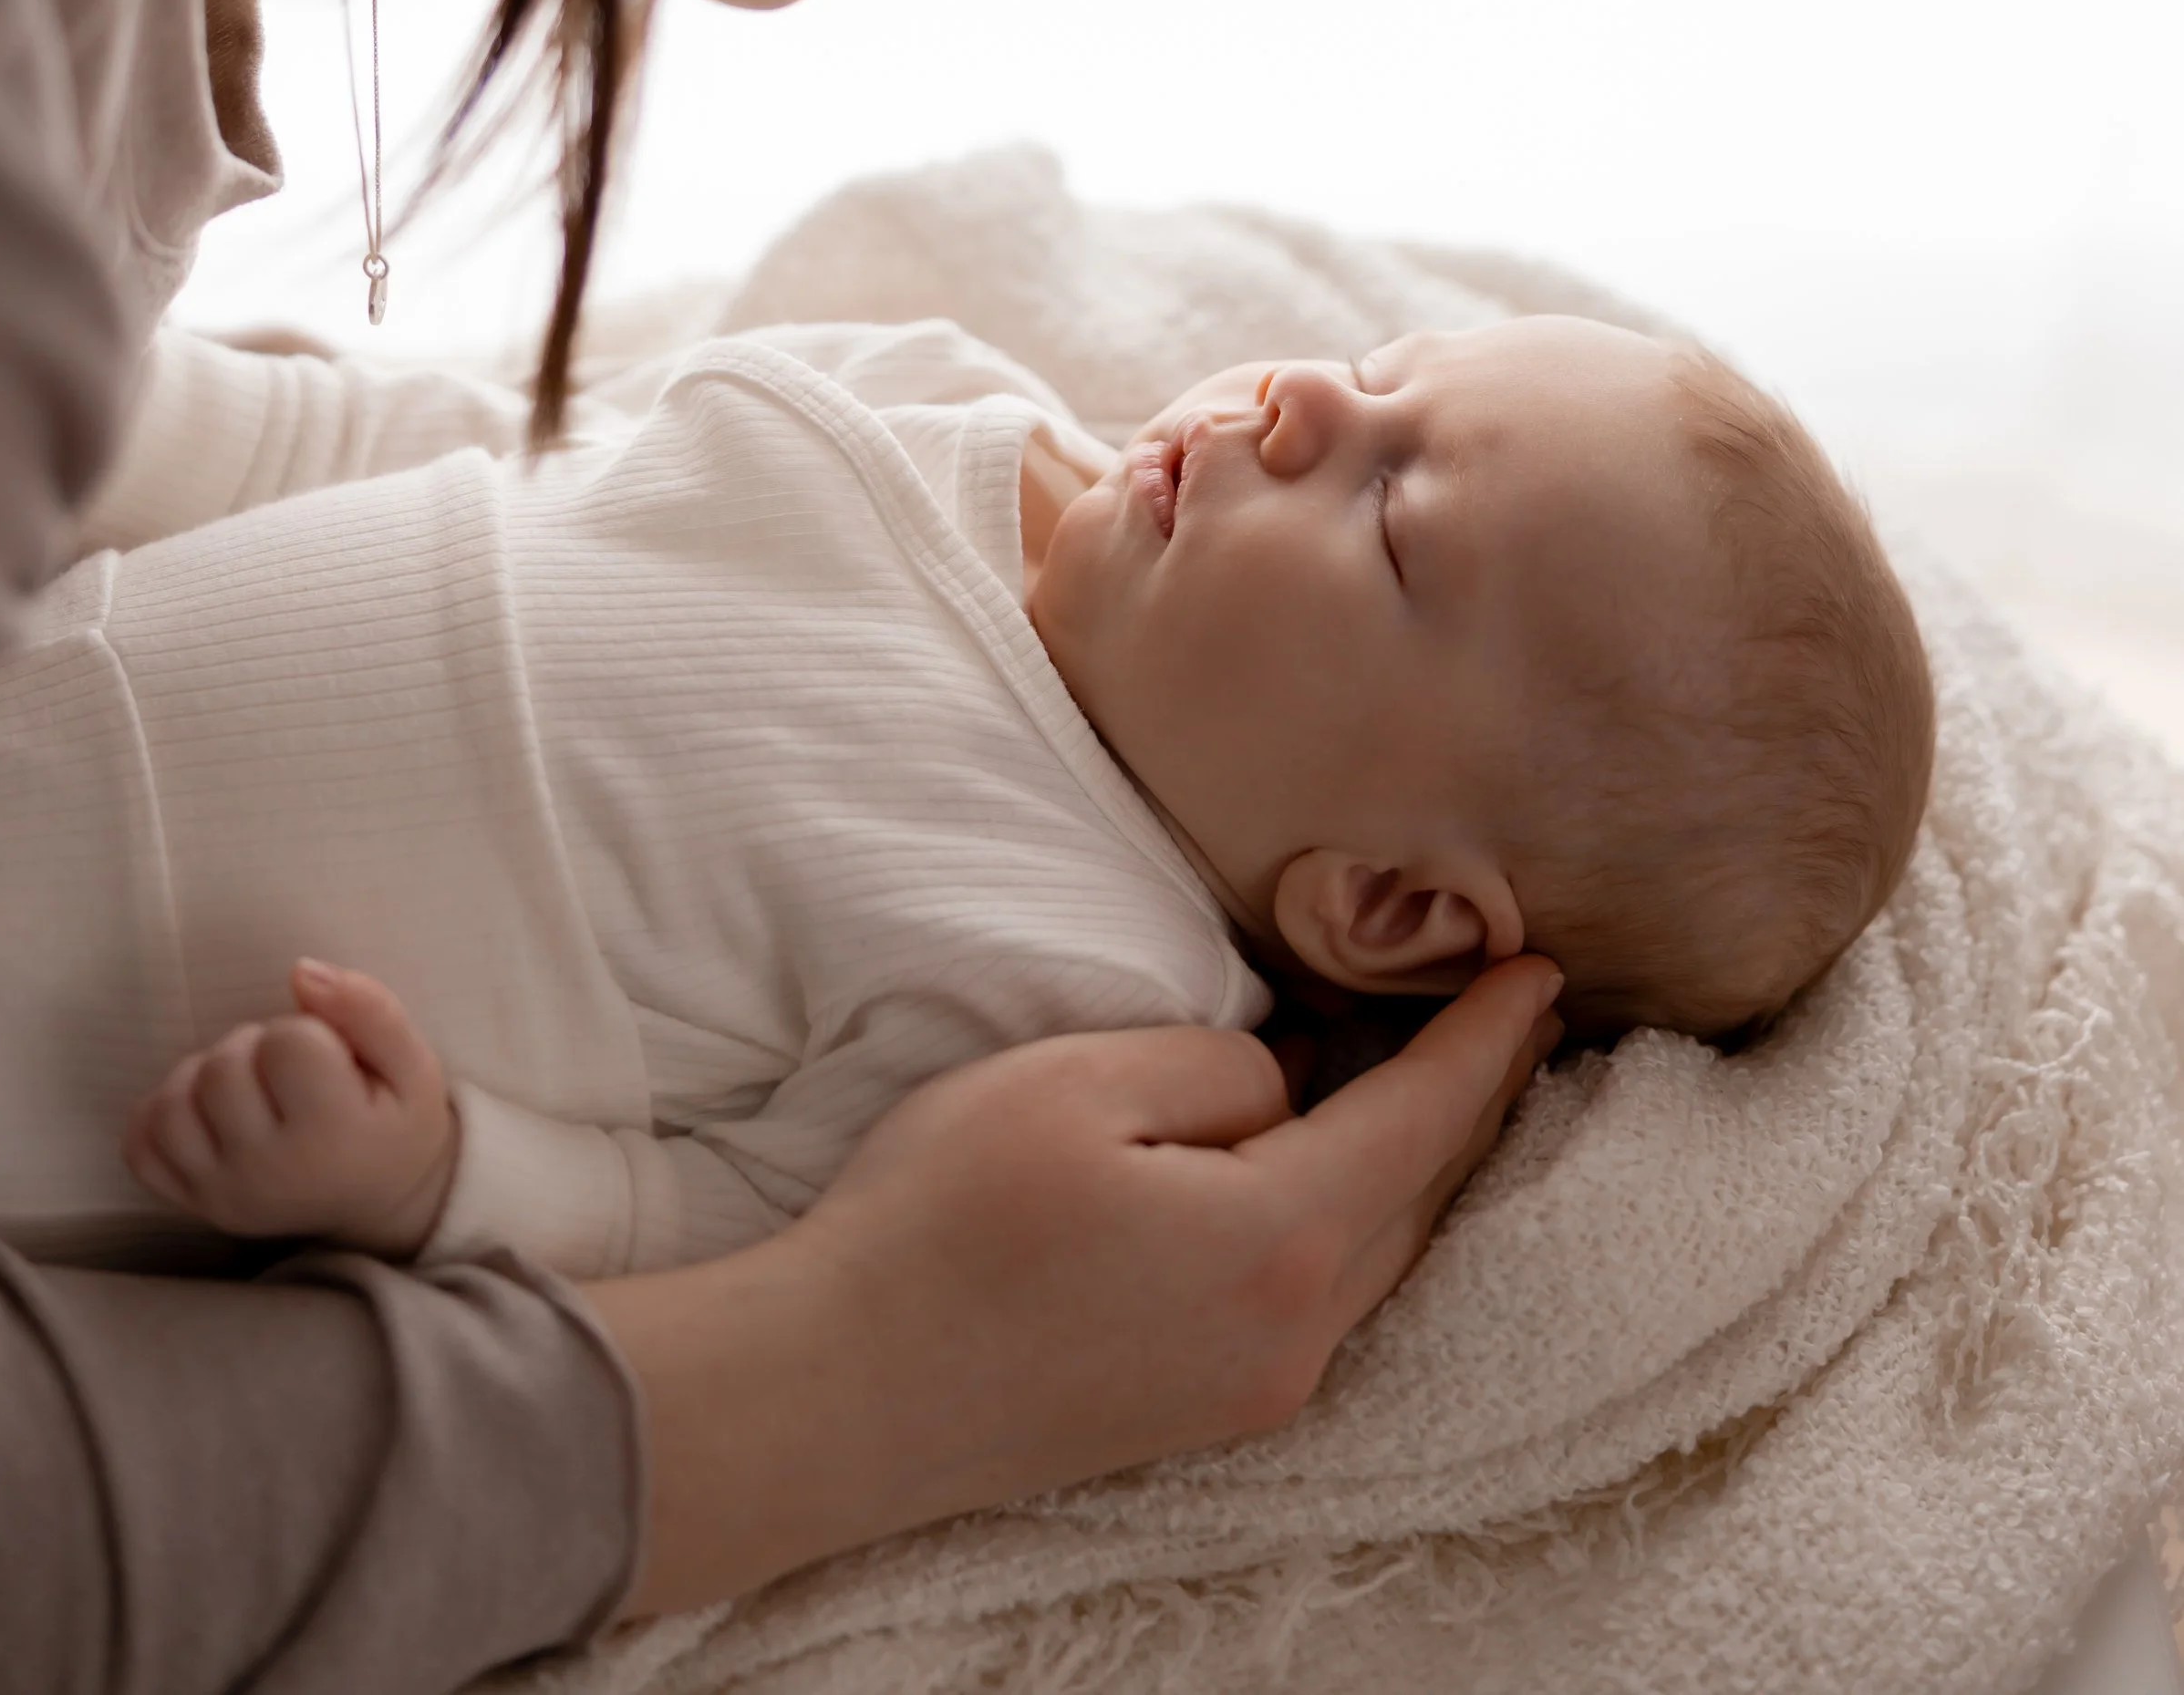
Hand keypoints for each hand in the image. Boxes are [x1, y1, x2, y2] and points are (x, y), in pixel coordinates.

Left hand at [122, 959, 458, 1256]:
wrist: (381, 1200)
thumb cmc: (395, 1120)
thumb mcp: (412, 1064)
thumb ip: (368, 1008)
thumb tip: (300, 971)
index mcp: (331, 1135)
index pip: (285, 1043)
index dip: (307, 1030)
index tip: (331, 1056)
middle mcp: (268, 1173)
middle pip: (221, 1070)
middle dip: (254, 1049)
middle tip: (290, 1071)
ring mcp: (221, 1193)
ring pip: (171, 1105)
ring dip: (204, 1078)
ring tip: (248, 1087)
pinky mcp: (192, 1203)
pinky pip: (139, 1147)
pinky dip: (162, 1115)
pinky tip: (206, 1112)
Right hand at [588, 950, 1560, 1615]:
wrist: (835, 1393)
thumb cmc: (945, 1218)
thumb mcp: (1084, 1082)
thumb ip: (1218, 1065)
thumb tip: (1281, 1086)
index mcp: (1280, 1243)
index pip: (1425, 1120)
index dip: (1488, 1038)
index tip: (1542, 968)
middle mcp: (1295, 1336)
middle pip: (1422, 1197)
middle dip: (1476, 1097)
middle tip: (1520, 1008)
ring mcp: (1251, 1389)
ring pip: (1378, 1253)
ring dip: (1419, 1160)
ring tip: (1444, 1073)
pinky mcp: (1199, 1409)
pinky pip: (1323, 1293)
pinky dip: (1356, 1214)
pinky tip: (1334, 1162)